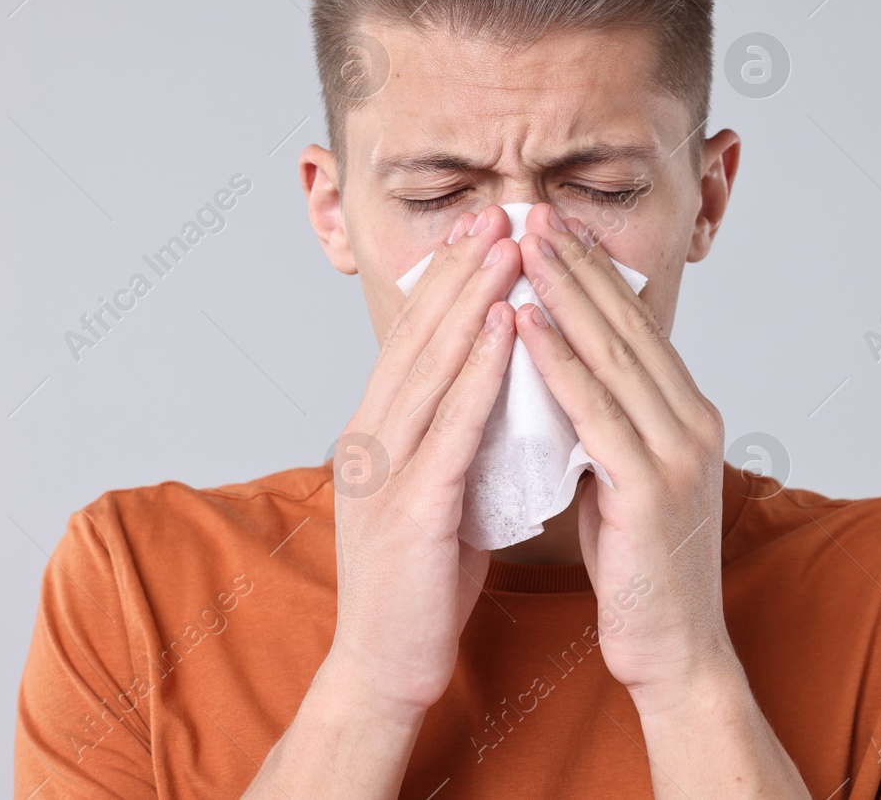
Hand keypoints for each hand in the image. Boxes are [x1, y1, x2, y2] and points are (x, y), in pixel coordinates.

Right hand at [322, 203, 520, 722]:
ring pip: (432, 369)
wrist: (385, 668)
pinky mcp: (410, 512)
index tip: (485, 230)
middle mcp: (371, 440)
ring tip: (509, 247)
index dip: (451, 281)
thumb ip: (456, 437)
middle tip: (500, 211)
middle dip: (463, 271)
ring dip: (473, 302)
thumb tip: (500, 387)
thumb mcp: (438, 490)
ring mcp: (384, 473)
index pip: (416, 341)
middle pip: (420, 338)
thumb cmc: (421, 582)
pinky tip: (506, 331)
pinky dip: (479, 373)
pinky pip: (451, 428)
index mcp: (377, 434)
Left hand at [512, 203, 741, 711]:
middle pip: (626, 324)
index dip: (591, 273)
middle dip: (576, 263)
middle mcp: (692, 420)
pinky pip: (595, 411)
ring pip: (613, 354)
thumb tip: (557, 377)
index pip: (633, 326)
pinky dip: (558, 363)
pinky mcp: (652, 486)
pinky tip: (525, 325)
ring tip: (523, 245)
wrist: (674, 650)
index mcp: (686, 414)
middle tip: (533, 209)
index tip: (550, 227)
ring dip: (563, 294)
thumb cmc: (639, 566)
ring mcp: (678, 451)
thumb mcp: (621, 477)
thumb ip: (602, 424)